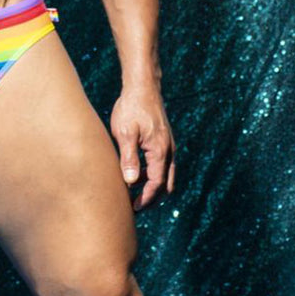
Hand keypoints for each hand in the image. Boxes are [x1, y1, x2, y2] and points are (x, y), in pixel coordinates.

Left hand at [110, 84, 175, 211]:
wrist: (143, 86)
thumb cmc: (131, 107)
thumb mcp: (125, 132)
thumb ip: (128, 157)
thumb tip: (130, 182)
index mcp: (160, 152)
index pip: (157, 185)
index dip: (146, 199)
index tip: (133, 208)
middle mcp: (169, 151)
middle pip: (166, 185)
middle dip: (152, 197)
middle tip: (134, 205)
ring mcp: (168, 146)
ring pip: (166, 175)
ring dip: (152, 185)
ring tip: (132, 190)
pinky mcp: (164, 141)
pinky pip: (163, 164)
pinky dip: (152, 173)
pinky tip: (135, 170)